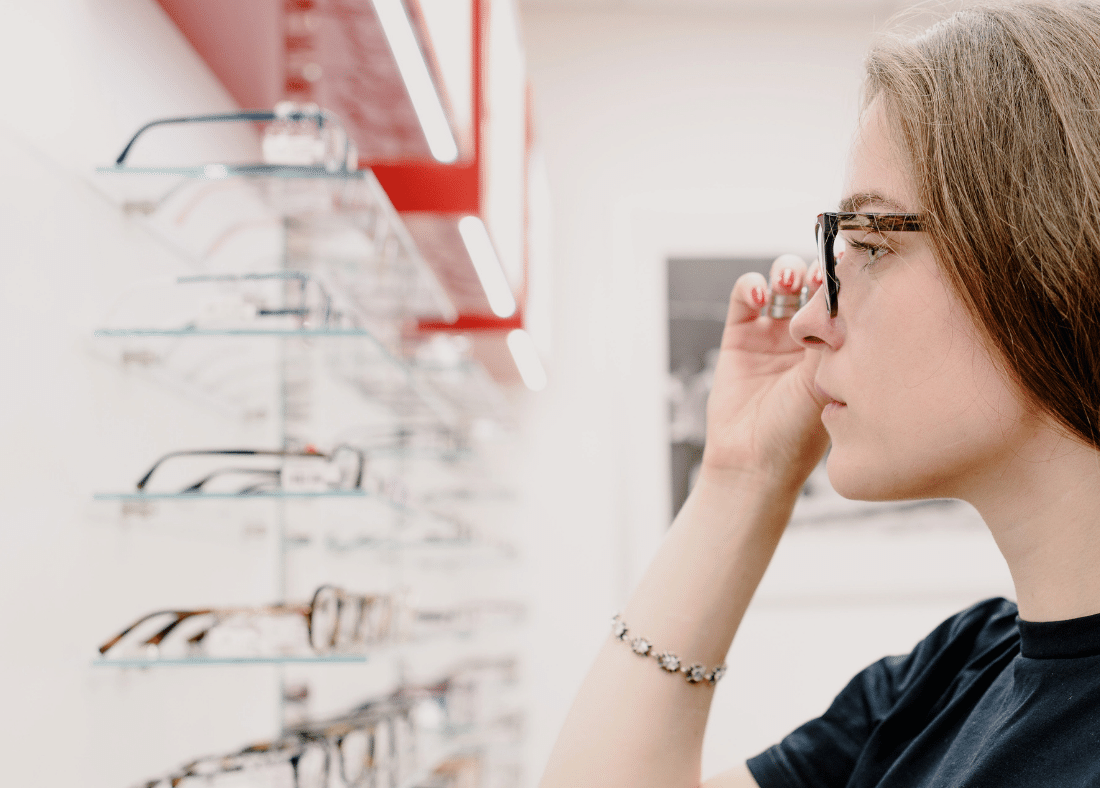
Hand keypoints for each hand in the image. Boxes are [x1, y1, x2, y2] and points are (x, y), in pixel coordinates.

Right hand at [701, 254, 829, 489]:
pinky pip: (744, 296)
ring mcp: (773, 332)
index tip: (852, 262)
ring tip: (789, 281)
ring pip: (782, 281)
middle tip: (821, 275)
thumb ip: (834, 336)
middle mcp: (807, 334)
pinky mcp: (740, 335)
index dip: (848, 275)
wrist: (754, 461)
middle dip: (818, 269)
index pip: (847, 296)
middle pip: (816, 280)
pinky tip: (758, 295)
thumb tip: (849, 292)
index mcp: (838, 344)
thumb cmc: (800, 433)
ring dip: (786, 271)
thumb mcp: (828, 381)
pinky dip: (750, 285)